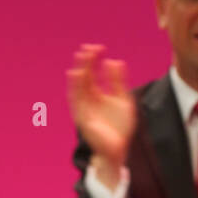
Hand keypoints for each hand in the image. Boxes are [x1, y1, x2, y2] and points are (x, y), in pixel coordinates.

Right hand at [66, 44, 136, 170]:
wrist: (118, 149)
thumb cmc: (120, 126)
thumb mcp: (123, 100)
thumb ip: (118, 82)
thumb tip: (115, 60)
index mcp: (96, 94)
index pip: (92, 73)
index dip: (94, 60)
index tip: (99, 47)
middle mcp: (87, 99)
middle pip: (83, 77)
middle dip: (85, 62)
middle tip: (88, 48)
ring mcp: (83, 108)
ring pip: (77, 86)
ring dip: (78, 71)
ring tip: (82, 57)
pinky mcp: (82, 117)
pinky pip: (76, 100)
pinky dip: (75, 86)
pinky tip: (77, 74)